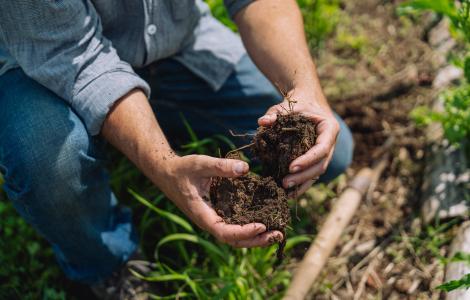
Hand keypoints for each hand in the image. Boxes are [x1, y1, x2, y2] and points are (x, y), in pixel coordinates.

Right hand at [155, 155, 283, 247]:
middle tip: (278, 235)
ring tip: (278, 233)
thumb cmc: (183, 169)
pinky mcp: (218, 214)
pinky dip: (250, 228)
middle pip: (233, 240)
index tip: (261, 226)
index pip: (223, 231)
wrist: (168, 173)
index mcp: (202, 213)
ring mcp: (213, 220)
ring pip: (236, 237)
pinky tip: (266, 222)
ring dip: (256, 237)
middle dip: (256, 240)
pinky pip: (235, 226)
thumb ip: (221, 166)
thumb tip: (245, 168)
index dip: (243, 232)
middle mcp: (209, 221)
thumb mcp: (200, 163)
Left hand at [258, 93, 338, 196]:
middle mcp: (331, 143)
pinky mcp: (317, 159)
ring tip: (284, 190)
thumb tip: (262, 122)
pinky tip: (289, 193)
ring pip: (318, 172)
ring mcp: (326, 153)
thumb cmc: (298, 104)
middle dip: (303, 176)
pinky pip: (312, 174)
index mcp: (329, 128)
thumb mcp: (286, 106)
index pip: (322, 148)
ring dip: (303, 183)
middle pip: (321, 164)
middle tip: (285, 183)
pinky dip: (302, 184)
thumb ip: (274, 113)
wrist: (307, 102)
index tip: (291, 167)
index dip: (308, 160)